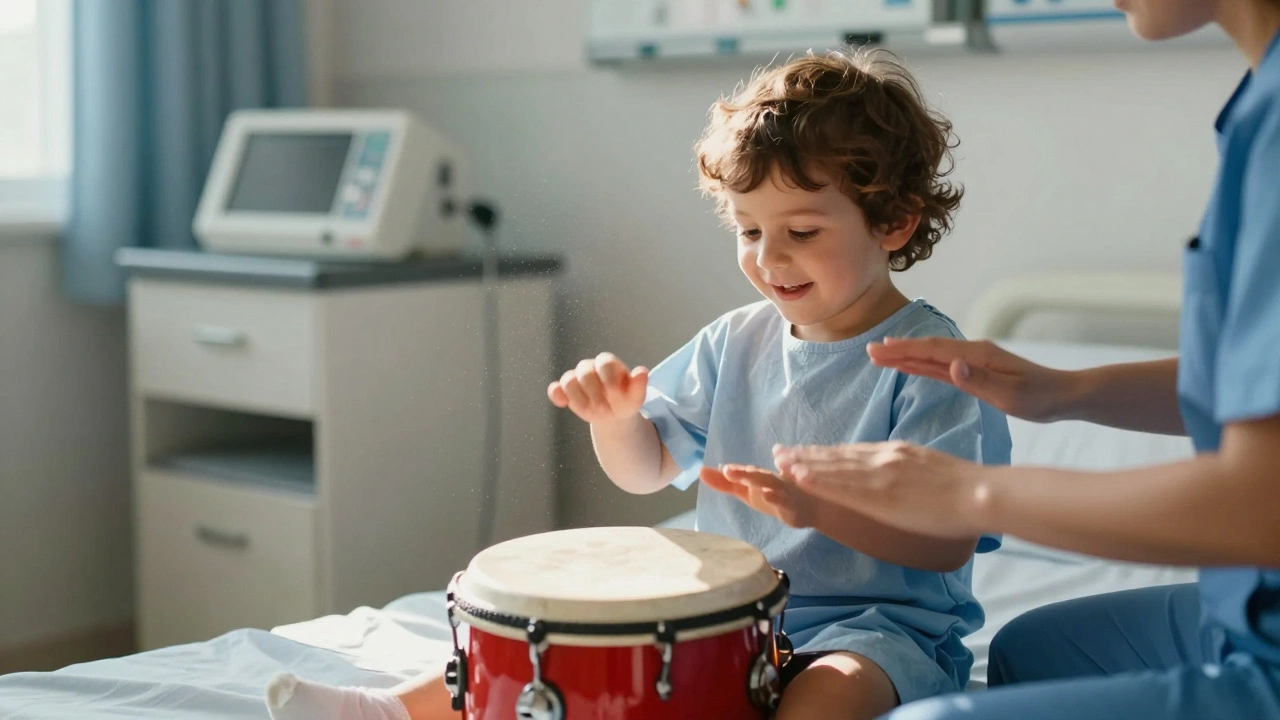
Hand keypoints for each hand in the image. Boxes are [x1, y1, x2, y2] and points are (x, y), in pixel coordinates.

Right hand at [548, 352, 648, 423]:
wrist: (613, 415)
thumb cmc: (626, 401)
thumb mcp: (636, 397)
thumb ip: (639, 385)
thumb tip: (642, 371)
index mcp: (608, 364)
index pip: (605, 363)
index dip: (609, 380)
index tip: (616, 397)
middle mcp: (590, 367)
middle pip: (585, 372)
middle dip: (594, 393)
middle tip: (606, 411)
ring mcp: (576, 378)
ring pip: (568, 380)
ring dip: (578, 398)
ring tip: (590, 413)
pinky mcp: (565, 391)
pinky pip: (555, 389)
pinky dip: (557, 395)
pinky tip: (563, 404)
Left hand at [699, 464, 818, 528]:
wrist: (809, 508)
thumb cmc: (774, 495)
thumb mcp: (746, 491)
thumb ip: (724, 483)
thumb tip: (701, 471)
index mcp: (758, 476)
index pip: (744, 472)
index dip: (733, 471)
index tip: (720, 468)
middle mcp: (770, 480)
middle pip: (756, 475)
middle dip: (743, 473)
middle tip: (727, 470)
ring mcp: (783, 492)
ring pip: (772, 485)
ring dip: (760, 481)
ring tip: (748, 482)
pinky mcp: (793, 506)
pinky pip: (786, 502)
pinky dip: (778, 498)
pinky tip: (769, 495)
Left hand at [772, 442, 988, 539]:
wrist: (980, 494)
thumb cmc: (968, 490)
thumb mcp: (933, 470)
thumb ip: (912, 471)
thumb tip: (906, 478)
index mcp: (898, 453)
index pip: (854, 452)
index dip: (826, 452)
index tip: (806, 451)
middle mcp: (884, 457)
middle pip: (837, 456)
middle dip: (806, 455)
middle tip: (780, 452)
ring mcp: (880, 474)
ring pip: (833, 468)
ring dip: (803, 465)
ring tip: (779, 462)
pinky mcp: (880, 494)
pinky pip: (841, 486)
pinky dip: (818, 480)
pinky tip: (798, 477)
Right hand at [867, 337, 1072, 422]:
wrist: (1064, 396)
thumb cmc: (1040, 397)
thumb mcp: (1011, 394)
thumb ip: (980, 380)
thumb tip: (951, 366)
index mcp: (977, 355)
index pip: (934, 351)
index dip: (905, 350)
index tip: (880, 350)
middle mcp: (972, 354)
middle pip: (928, 350)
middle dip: (899, 350)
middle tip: (869, 351)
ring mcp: (973, 362)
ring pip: (932, 358)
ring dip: (907, 356)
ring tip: (881, 356)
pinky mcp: (975, 372)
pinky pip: (942, 368)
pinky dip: (922, 365)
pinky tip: (910, 366)